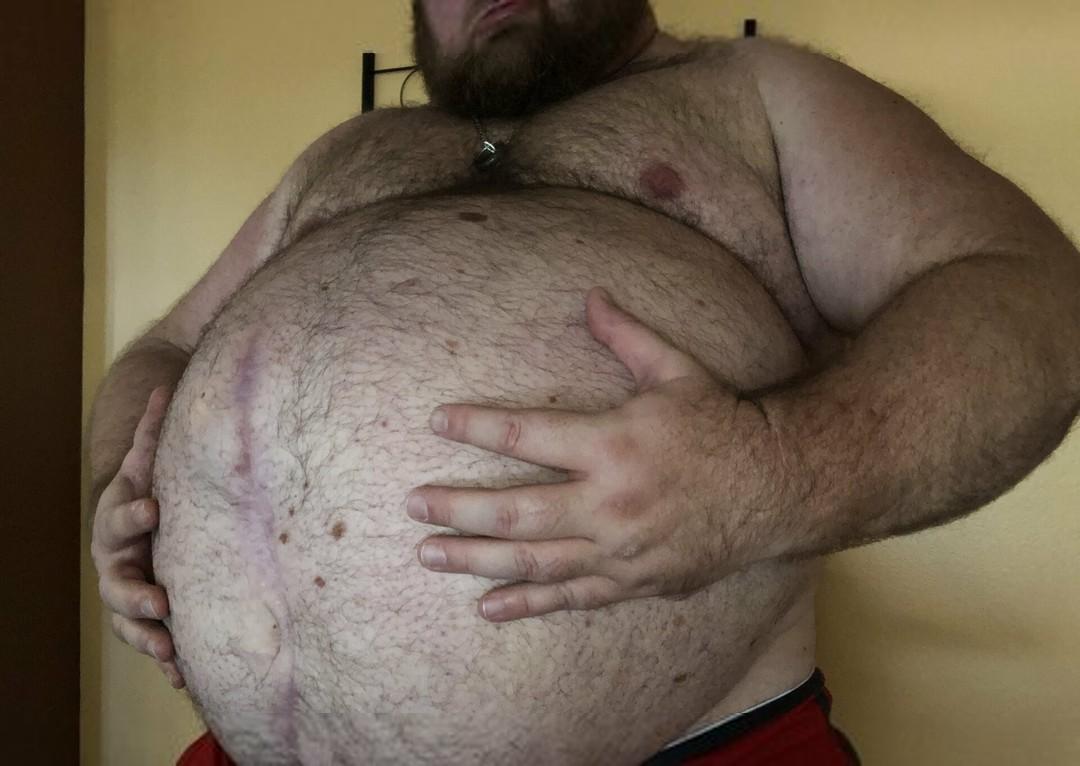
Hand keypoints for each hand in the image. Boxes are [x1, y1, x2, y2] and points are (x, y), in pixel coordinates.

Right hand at [90, 387, 184, 687]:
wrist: (131, 519)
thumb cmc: (148, 486)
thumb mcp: (149, 459)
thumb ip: (155, 428)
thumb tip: (164, 380)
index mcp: (122, 515)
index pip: (124, 513)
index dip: (135, 512)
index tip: (155, 510)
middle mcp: (116, 557)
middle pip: (118, 578)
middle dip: (137, 591)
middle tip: (161, 601)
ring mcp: (124, 588)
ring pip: (127, 618)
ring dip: (146, 635)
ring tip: (168, 651)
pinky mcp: (140, 616)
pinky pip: (147, 641)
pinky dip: (163, 660)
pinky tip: (183, 678)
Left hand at [407, 288, 783, 621]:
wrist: (778, 487)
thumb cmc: (723, 424)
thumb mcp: (677, 371)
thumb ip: (627, 336)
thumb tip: (590, 295)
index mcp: (613, 444)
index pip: (526, 435)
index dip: (476, 427)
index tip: (437, 422)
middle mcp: (609, 503)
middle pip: (515, 510)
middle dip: (456, 507)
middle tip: (412, 504)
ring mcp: (619, 550)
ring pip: (532, 561)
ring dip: (474, 558)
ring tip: (427, 554)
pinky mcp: (633, 582)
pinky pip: (571, 598)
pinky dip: (527, 604)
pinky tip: (486, 607)